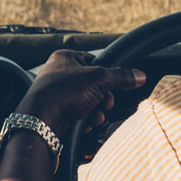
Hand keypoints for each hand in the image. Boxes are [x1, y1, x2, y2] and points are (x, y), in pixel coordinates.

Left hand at [17, 50, 145, 134]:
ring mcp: (56, 92)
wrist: (40, 119)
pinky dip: (85, 119)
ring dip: (96, 111)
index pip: (94, 61)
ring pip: (87, 101)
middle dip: (103, 98)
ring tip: (94, 115)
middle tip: (104, 103)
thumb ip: (121, 77)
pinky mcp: (56, 110)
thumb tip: (139, 75)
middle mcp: (59, 73)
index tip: (112, 85)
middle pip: (93, 84)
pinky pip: (78, 113)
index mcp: (65, 58)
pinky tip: (86, 123)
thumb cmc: (63, 92)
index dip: (106, 75)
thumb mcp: (98, 79)